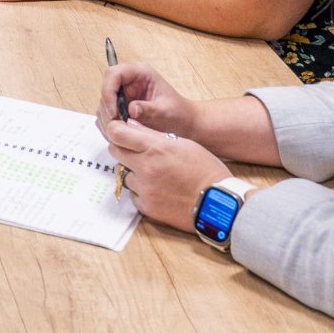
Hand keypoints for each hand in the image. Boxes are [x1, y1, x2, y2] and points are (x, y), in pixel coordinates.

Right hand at [99, 60, 199, 138]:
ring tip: (122, 133)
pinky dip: (111, 125)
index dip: (108, 91)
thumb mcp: (166, 112)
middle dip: (108, 109)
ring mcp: (124, 93)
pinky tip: (123, 134)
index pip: (113, 74)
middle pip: (105, 89)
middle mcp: (129, 81)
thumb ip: (149, 109)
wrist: (185, 123)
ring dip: (109, 119)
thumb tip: (131, 110)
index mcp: (140, 73)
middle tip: (118, 127)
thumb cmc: (179, 113)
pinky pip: (107, 114)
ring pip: (104, 103)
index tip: (114, 113)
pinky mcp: (121, 106)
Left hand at [99, 115, 232, 234]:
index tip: (119, 130)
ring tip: (155, 173)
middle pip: (115, 152)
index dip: (116, 129)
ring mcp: (144, 189)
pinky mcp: (146, 207)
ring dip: (134, 172)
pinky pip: (134, 194)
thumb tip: (131, 125)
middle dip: (123, 148)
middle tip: (138, 151)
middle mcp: (145, 168)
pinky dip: (142, 191)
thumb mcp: (184, 143)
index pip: (117, 133)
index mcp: (155, 148)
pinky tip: (159, 189)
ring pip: (125, 174)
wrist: (218, 204)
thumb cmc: (206, 170)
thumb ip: (154, 134)